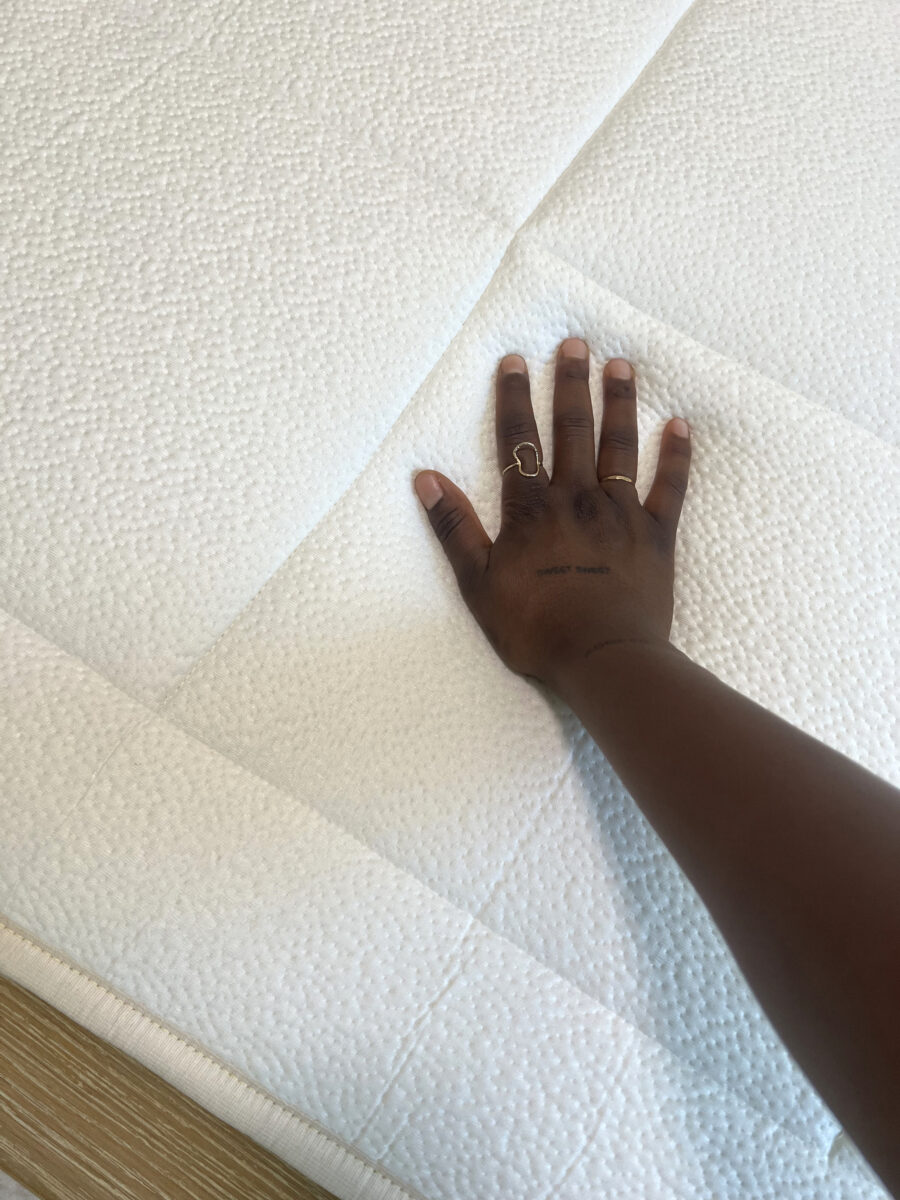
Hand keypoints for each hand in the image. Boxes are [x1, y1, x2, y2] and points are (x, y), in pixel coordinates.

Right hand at [414, 339, 691, 694]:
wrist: (602, 658)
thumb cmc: (535, 628)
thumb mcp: (478, 584)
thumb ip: (454, 528)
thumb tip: (425, 478)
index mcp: (531, 509)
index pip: (519, 441)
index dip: (514, 398)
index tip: (515, 360)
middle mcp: (577, 498)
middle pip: (573, 429)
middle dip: (571, 383)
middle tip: (576, 343)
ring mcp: (621, 514)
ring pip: (620, 446)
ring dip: (620, 402)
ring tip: (621, 365)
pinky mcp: (657, 535)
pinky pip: (670, 487)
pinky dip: (676, 454)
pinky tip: (679, 423)